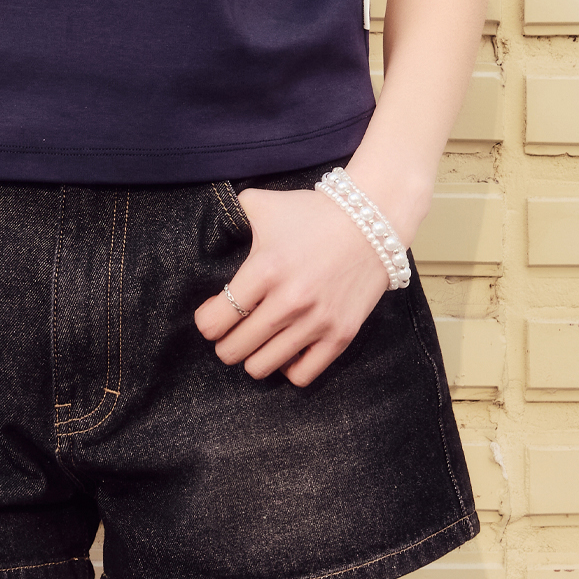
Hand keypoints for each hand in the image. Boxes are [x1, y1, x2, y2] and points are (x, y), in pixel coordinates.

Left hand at [193, 186, 390, 386]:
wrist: (371, 221)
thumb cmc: (313, 213)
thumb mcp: (264, 203)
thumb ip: (231, 214)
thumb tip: (211, 226)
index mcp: (264, 269)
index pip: (215, 320)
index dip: (206, 322)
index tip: (212, 316)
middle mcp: (289, 301)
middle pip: (233, 350)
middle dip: (225, 343)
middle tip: (231, 332)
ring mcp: (316, 322)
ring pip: (262, 367)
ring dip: (252, 357)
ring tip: (256, 342)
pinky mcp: (340, 336)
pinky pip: (302, 375)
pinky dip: (288, 367)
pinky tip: (286, 349)